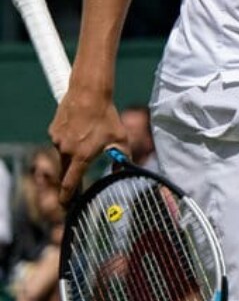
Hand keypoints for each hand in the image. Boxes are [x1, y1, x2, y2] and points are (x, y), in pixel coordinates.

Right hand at [49, 86, 124, 201]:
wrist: (89, 94)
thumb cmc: (107, 117)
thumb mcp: (120, 139)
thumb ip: (122, 158)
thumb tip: (124, 171)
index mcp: (81, 156)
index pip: (71, 183)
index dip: (68, 196)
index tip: (66, 205)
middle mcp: (66, 150)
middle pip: (66, 171)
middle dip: (69, 178)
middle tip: (74, 184)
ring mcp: (57, 140)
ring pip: (64, 154)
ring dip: (73, 153)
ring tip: (86, 139)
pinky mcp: (53, 131)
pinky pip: (60, 141)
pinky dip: (68, 140)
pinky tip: (79, 129)